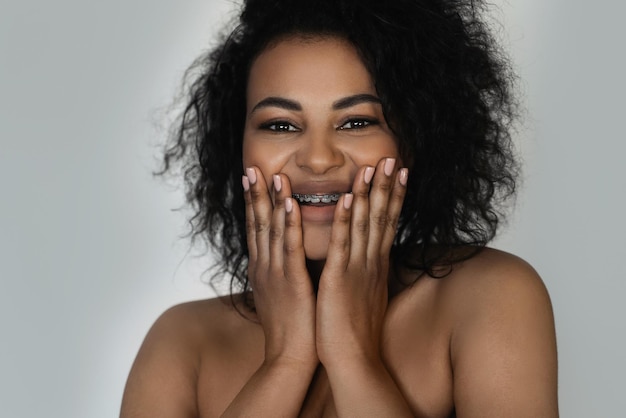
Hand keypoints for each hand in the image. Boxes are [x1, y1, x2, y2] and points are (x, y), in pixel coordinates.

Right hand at [243, 167, 316, 366]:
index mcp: (262, 269)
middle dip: (254, 194)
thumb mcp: (279, 293)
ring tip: (271, 174)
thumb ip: (278, 271)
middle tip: (250, 167)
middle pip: (257, 224)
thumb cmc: (290, 327)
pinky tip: (290, 204)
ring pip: (272, 230)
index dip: (253, 202)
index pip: (256, 229)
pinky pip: (291, 248)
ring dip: (272, 200)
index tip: (251, 178)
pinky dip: (290, 224)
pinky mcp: (292, 282)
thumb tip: (282, 257)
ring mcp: (276, 273)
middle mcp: (264, 267)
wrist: (290, 359)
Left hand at [315, 158, 407, 366]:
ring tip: (372, 167)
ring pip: (364, 225)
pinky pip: (342, 245)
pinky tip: (346, 199)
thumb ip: (368, 271)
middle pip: (382, 217)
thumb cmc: (356, 329)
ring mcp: (357, 269)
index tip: (400, 172)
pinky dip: (344, 221)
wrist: (353, 360)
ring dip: (368, 195)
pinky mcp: (339, 280)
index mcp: (375, 264)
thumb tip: (372, 258)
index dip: (394, 196)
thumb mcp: (366, 293)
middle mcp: (371, 262)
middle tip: (392, 158)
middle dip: (387, 186)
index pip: (387, 223)